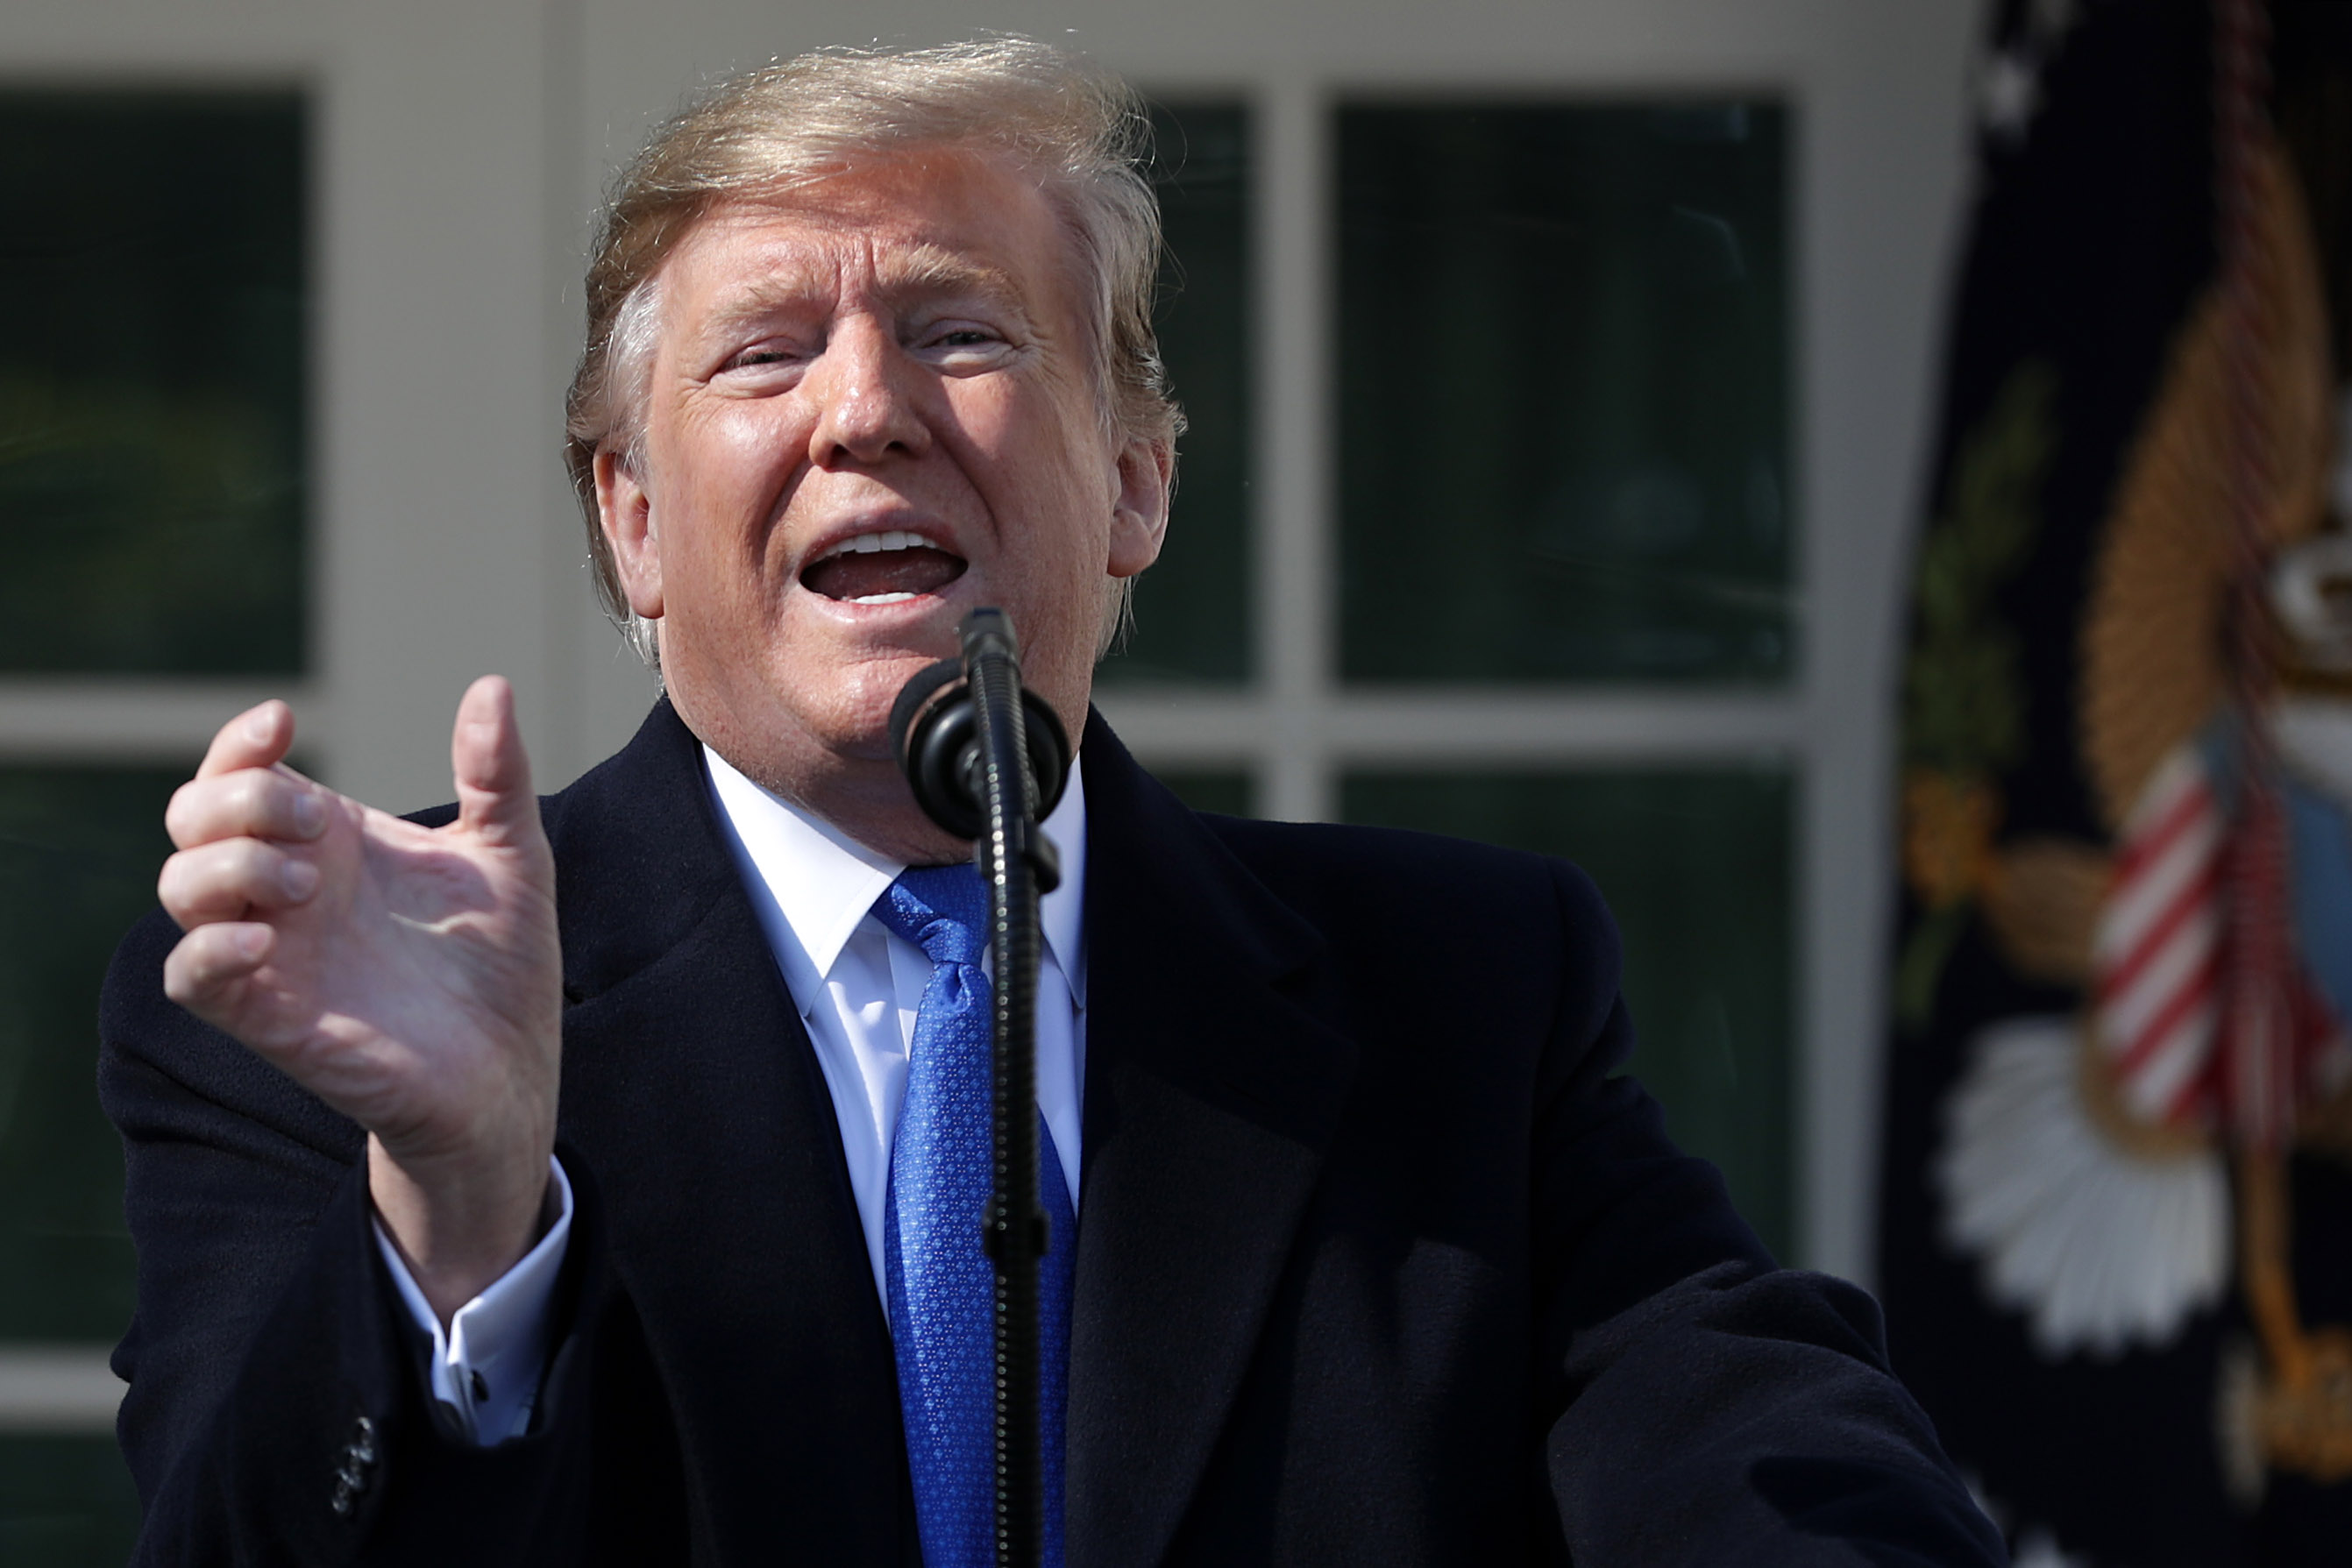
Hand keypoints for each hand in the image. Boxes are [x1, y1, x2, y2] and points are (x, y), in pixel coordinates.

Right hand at [158, 677, 561, 1323]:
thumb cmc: (500, 962)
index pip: (242, 773)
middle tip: (312, 821)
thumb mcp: (513, 853)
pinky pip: (190, 977)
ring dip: (226, 865)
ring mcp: (272, 952)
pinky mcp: (269, 1017)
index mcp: (330, 841)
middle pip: (194, 817)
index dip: (239, 740)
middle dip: (236, 797)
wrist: (510, 1070)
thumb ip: (497, 773)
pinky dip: (207, 949)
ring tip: (309, 883)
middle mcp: (287, 890)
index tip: (281, 720)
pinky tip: (263, 938)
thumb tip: (492, 687)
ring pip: (179, 888)